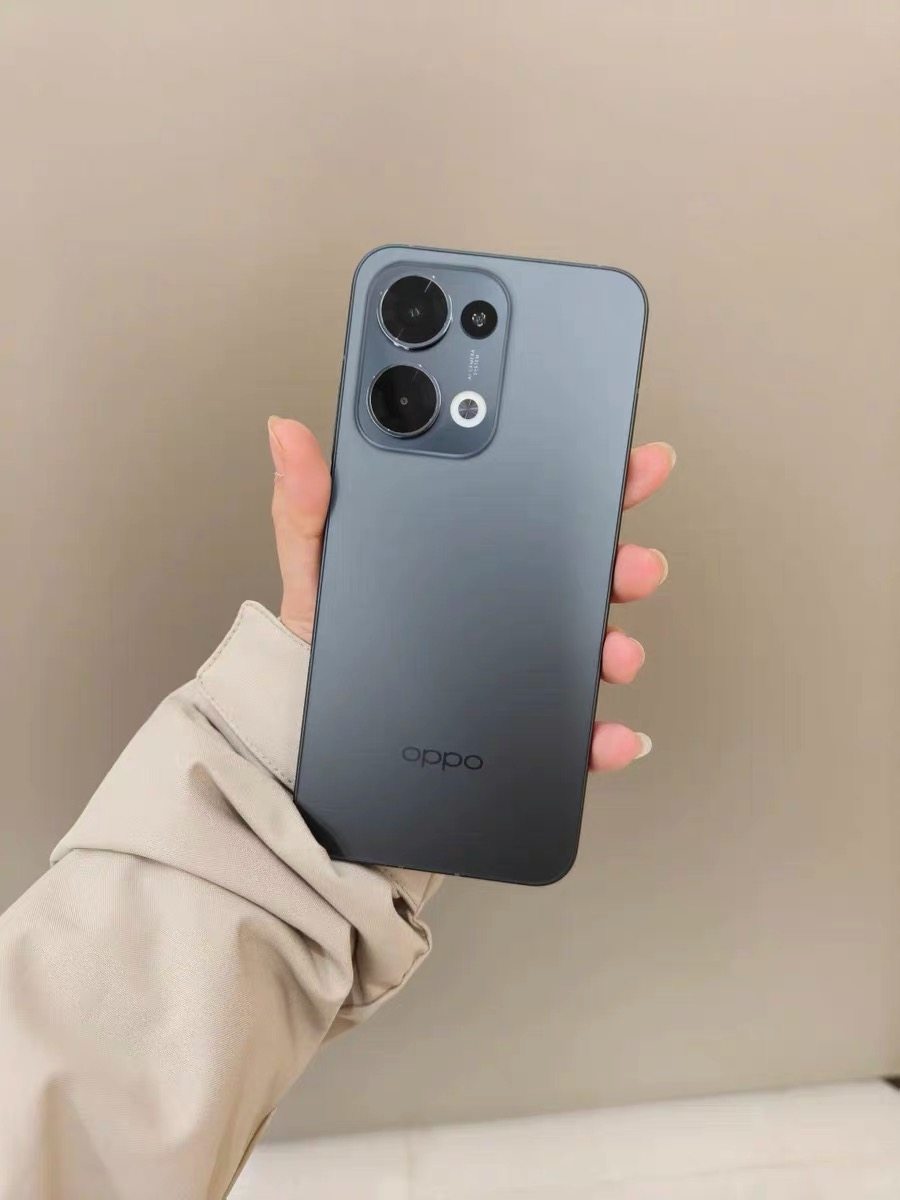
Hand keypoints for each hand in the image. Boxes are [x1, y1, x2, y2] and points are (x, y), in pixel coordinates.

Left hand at [268, 418, 673, 771]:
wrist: (308, 735)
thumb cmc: (320, 642)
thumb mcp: (314, 565)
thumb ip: (308, 502)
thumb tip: (287, 434)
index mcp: (467, 551)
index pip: (539, 505)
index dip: (592, 478)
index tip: (628, 463)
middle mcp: (503, 604)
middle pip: (584, 574)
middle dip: (623, 564)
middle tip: (631, 562)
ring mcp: (516, 664)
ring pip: (588, 648)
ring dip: (618, 647)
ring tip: (614, 651)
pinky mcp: (516, 724)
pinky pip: (568, 730)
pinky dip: (598, 736)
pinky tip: (607, 734)